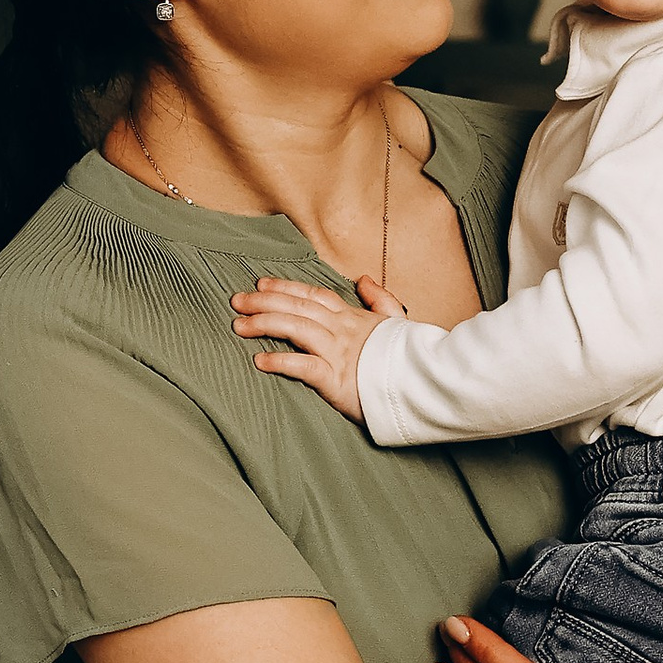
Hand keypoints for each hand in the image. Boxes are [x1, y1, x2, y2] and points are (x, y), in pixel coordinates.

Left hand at [231, 275, 402, 422]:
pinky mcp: (338, 380)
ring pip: (296, 330)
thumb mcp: (396, 321)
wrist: (425, 383)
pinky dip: (281, 362)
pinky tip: (260, 361)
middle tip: (237, 300)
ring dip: (265, 324)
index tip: (261, 284)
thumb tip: (363, 280)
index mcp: (353, 318)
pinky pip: (304, 367)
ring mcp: (339, 353)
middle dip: (264, 302)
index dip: (286, 288)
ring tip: (240, 325)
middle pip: (297, 308)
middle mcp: (342, 331)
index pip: (313, 296)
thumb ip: (379, 299)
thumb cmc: (409, 357)